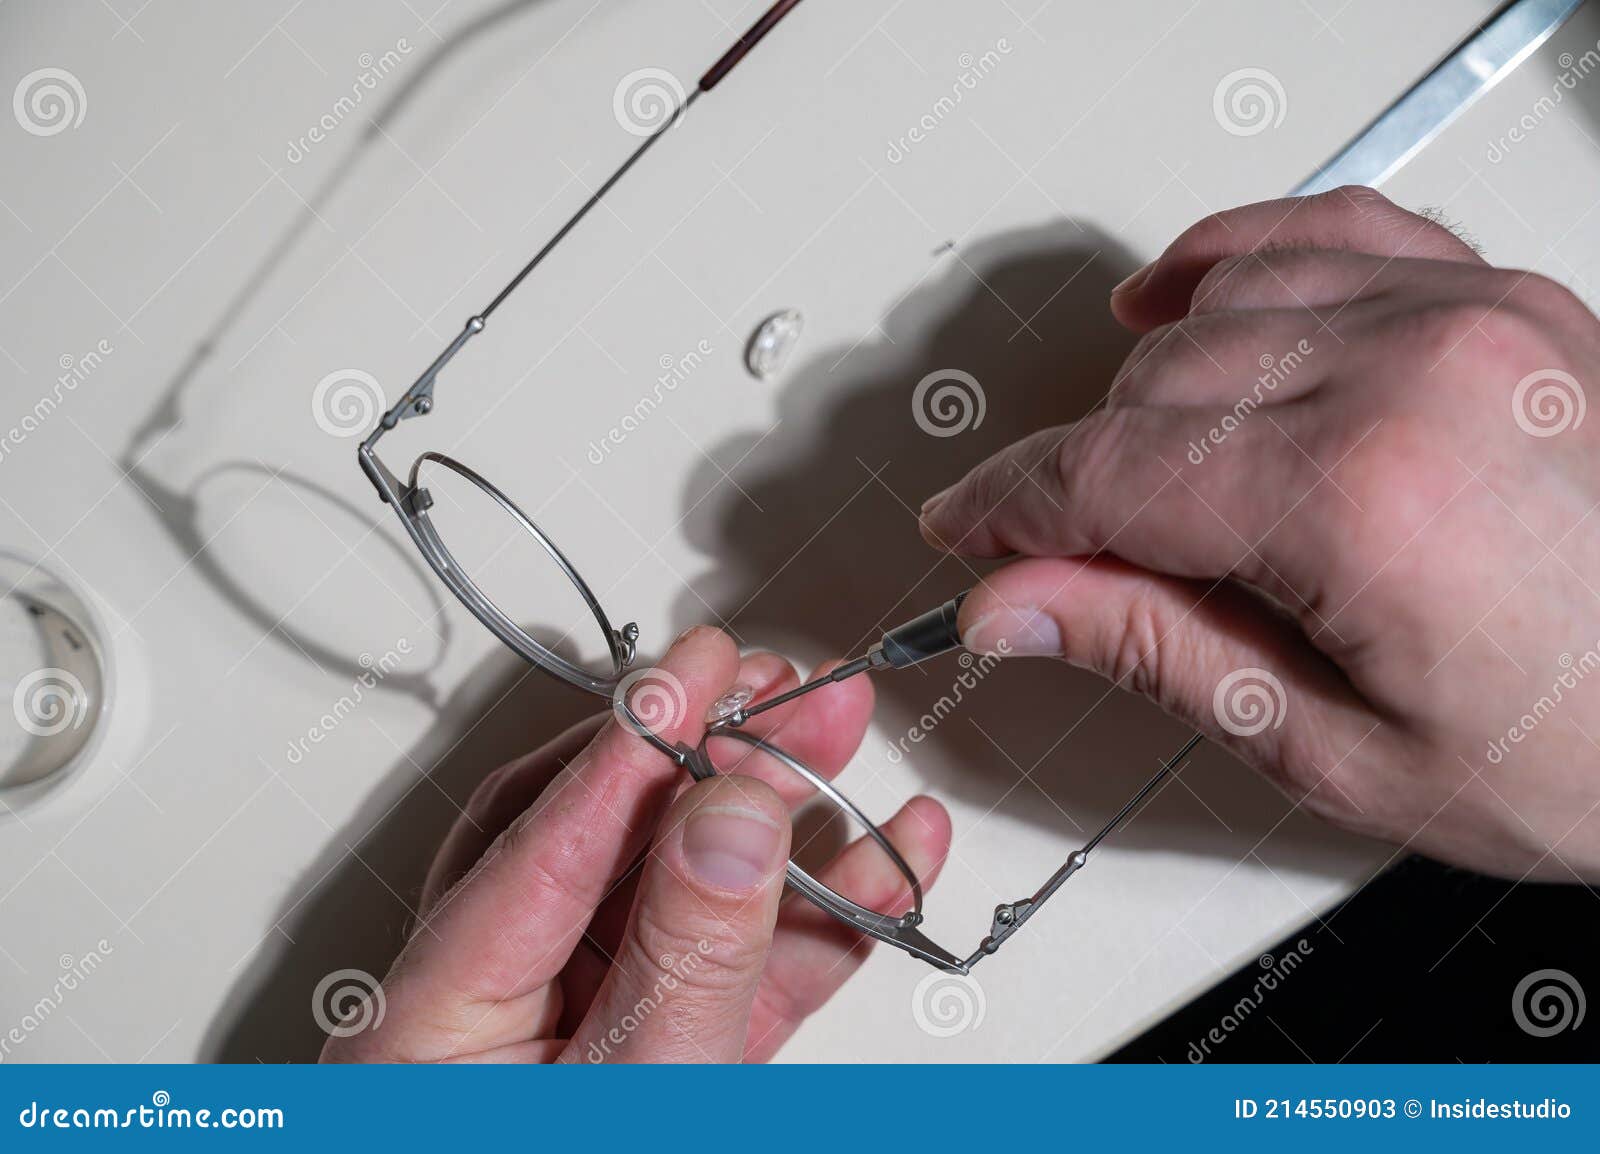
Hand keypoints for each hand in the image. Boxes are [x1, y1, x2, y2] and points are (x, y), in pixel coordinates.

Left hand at [320, 626, 949, 1062]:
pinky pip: (732, 975)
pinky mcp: (654, 1067)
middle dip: (712, 760)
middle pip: (606, 844)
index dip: (636, 741)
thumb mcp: (627, 1097)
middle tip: (787, 688)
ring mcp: (583, 1037)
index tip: (702, 668)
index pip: (546, 836)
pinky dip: (811, 925)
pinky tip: (882, 870)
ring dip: (778, 829)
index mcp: (438, 1014)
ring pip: (681, 902)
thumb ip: (681, 957)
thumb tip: (728, 814)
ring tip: (852, 755)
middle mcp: (498, 1011)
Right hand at [919, 186, 1599, 881]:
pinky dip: (1240, 257)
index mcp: (1362, 496)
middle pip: (1152, 389)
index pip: (1110, 472)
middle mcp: (1415, 369)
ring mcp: (1468, 313)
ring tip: (1119, 459)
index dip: (1013, 508)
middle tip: (1052, 550)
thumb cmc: (1589, 751)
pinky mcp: (1503, 295)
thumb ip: (1155, 649)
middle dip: (1077, 473)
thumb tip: (1014, 602)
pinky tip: (1187, 296)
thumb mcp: (1338, 748)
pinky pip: (1330, 227)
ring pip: (1220, 307)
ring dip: (1146, 384)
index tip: (969, 533)